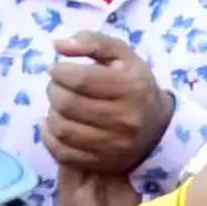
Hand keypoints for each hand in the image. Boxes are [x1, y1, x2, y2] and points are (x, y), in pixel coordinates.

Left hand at [39, 32, 174, 180]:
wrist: (157, 127)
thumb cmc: (133, 84)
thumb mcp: (121, 55)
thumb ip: (92, 42)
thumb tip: (57, 45)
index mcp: (131, 87)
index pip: (80, 80)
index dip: (59, 71)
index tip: (58, 69)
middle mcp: (124, 119)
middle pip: (67, 104)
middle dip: (53, 90)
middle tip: (58, 86)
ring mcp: (113, 145)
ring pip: (62, 128)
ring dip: (52, 112)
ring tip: (60, 105)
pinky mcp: (101, 163)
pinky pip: (61, 152)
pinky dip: (49, 137)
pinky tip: (54, 125)